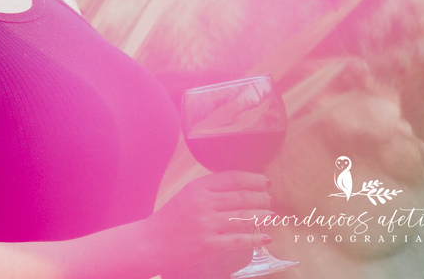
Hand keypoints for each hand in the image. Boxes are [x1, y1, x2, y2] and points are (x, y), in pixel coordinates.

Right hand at [144, 172, 272, 271]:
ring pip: (243, 217)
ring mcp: (206, 224)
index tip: (265, 181)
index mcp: (196, 188)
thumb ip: (207, 191)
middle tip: (271, 200)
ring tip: (272, 216)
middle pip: (241, 197)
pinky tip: (265, 238)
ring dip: (262, 216)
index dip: (252, 179)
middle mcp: (203, 203)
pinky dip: (255, 239)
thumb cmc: (169, 220)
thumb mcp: (186, 196)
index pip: (231, 178)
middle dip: (261, 198)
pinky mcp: (209, 244)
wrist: (152, 243)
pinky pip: (239, 240)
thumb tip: (237, 188)